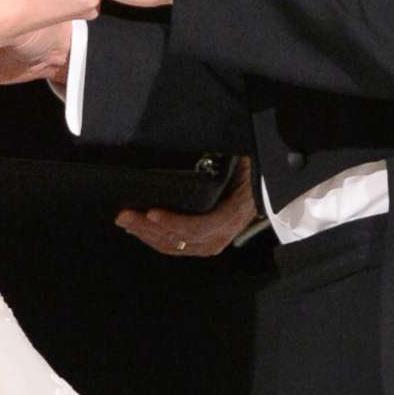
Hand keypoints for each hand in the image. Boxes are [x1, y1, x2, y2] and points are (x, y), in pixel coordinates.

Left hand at [118, 158, 257, 258]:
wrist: (267, 174)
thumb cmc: (253, 164)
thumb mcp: (242, 157)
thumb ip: (225, 157)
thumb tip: (205, 149)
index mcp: (236, 210)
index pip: (203, 226)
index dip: (176, 223)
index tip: (152, 212)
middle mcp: (226, 230)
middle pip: (184, 240)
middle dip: (150, 230)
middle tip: (126, 215)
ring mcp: (216, 236)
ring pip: (177, 245)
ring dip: (148, 235)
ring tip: (126, 221)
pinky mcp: (205, 237)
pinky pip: (178, 244)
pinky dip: (156, 237)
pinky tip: (139, 228)